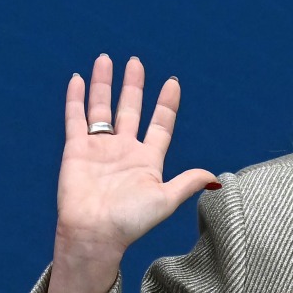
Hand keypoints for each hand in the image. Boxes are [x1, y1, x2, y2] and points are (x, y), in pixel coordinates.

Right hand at [56, 54, 216, 258]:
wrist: (95, 233)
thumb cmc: (131, 221)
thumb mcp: (166, 199)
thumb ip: (188, 183)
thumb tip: (216, 177)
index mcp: (148, 159)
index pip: (160, 124)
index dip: (166, 104)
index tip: (172, 82)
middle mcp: (124, 149)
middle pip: (130, 109)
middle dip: (133, 85)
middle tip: (135, 61)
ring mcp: (100, 148)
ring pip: (102, 108)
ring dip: (104, 84)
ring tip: (107, 59)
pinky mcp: (76, 150)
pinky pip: (76, 119)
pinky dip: (77, 99)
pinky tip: (79, 79)